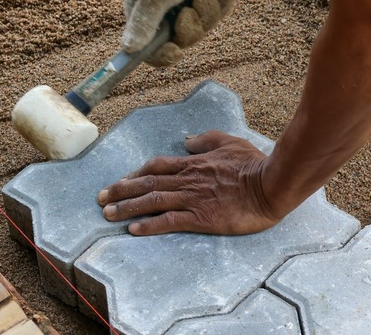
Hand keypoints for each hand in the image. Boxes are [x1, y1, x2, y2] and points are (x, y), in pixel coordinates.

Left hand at [96, 131, 281, 234]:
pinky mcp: (201, 217)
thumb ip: (206, 140)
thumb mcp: (229, 141)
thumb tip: (187, 140)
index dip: (134, 173)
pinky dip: (149, 225)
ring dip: (127, 207)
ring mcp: (192, 199)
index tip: (120, 181)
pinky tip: (133, 230)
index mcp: (193, 163)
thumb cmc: (253, 163)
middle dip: (120, 190)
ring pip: (152, 201)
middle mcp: (187, 180)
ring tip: (107, 214)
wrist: (270, 184)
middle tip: (100, 198)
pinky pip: (169, 221)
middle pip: (146, 183)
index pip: (156, 166)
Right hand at [145, 0, 241, 66]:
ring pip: (206, 27)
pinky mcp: (208, 0)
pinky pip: (220, 12)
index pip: (151, 51)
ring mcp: (189, 8)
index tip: (176, 51)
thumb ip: (144, 23)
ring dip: (210, 8)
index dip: (164, 56)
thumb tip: (128, 49)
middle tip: (191, 7)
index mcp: (145, 16)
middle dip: (193, 25)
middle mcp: (166, 16)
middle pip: (184, 41)